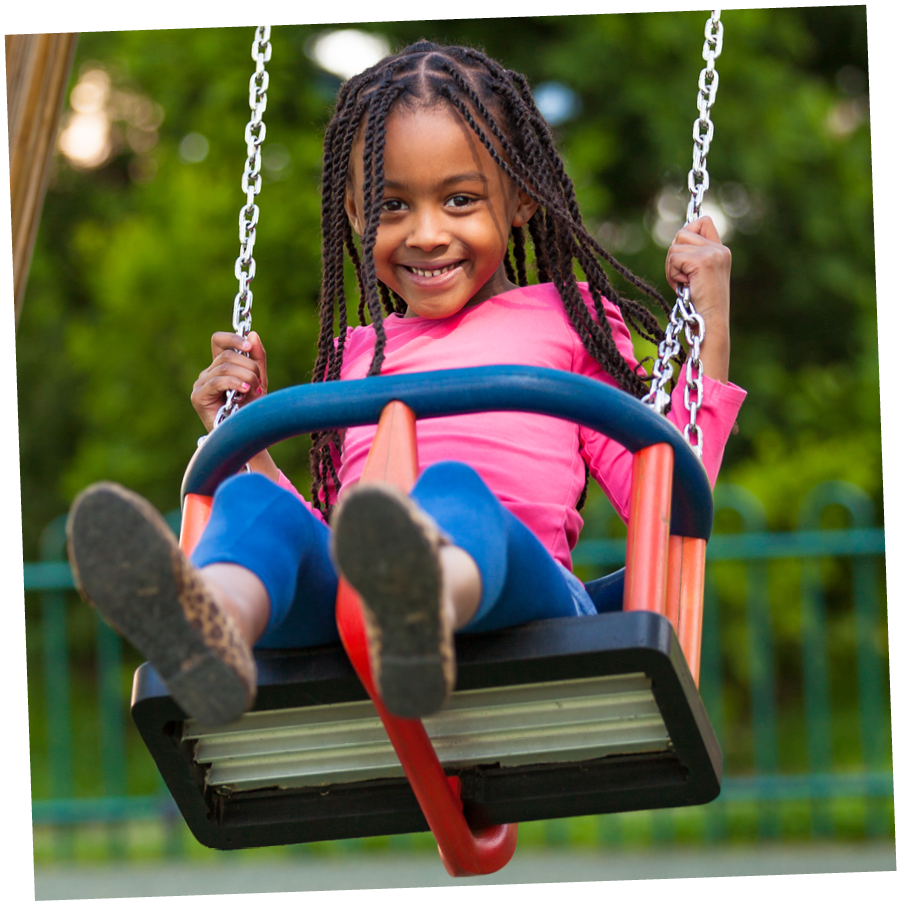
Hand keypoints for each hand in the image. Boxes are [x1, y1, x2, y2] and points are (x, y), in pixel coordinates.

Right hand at [191, 331, 267, 433]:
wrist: (246, 434)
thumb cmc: (251, 409)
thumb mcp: (259, 380)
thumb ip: (257, 358)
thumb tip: (253, 335)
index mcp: (221, 366)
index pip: (219, 340)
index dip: (233, 338)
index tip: (249, 347)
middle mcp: (208, 373)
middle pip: (227, 355)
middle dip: (249, 367)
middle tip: (259, 384)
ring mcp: (201, 384)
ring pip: (224, 367)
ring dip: (246, 377)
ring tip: (254, 391)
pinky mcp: (198, 397)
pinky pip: (216, 381)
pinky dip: (234, 383)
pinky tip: (245, 391)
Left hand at [665, 216, 731, 383]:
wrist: (710, 323)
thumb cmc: (701, 306)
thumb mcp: (698, 276)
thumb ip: (692, 257)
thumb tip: (675, 242)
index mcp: (722, 250)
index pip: (702, 222)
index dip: (687, 233)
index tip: (683, 258)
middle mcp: (720, 249)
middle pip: (682, 233)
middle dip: (674, 256)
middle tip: (682, 278)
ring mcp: (713, 254)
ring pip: (675, 245)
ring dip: (672, 267)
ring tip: (684, 284)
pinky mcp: (702, 262)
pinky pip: (674, 258)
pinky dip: (672, 274)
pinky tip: (684, 287)